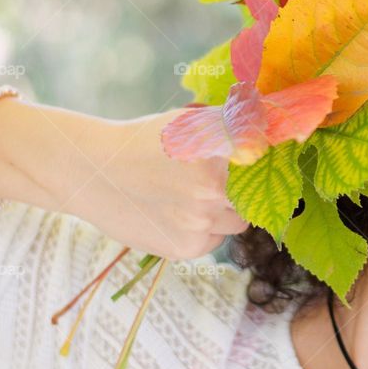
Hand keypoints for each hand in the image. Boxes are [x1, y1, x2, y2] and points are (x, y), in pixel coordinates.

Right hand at [55, 108, 250, 260]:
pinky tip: (177, 213)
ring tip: (191, 196)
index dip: (261, 156)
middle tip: (213, 178)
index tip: (255, 156)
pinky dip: (204, 230)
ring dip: (224, 210)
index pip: (264, 155)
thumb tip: (273, 124)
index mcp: (218, 149)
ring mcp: (201, 221)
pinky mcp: (188, 247)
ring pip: (238, 221)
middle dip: (241, 187)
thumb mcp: (189, 121)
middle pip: (255, 193)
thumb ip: (234, 123)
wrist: (94, 172)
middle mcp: (214, 187)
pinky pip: (215, 240)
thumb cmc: (146, 141)